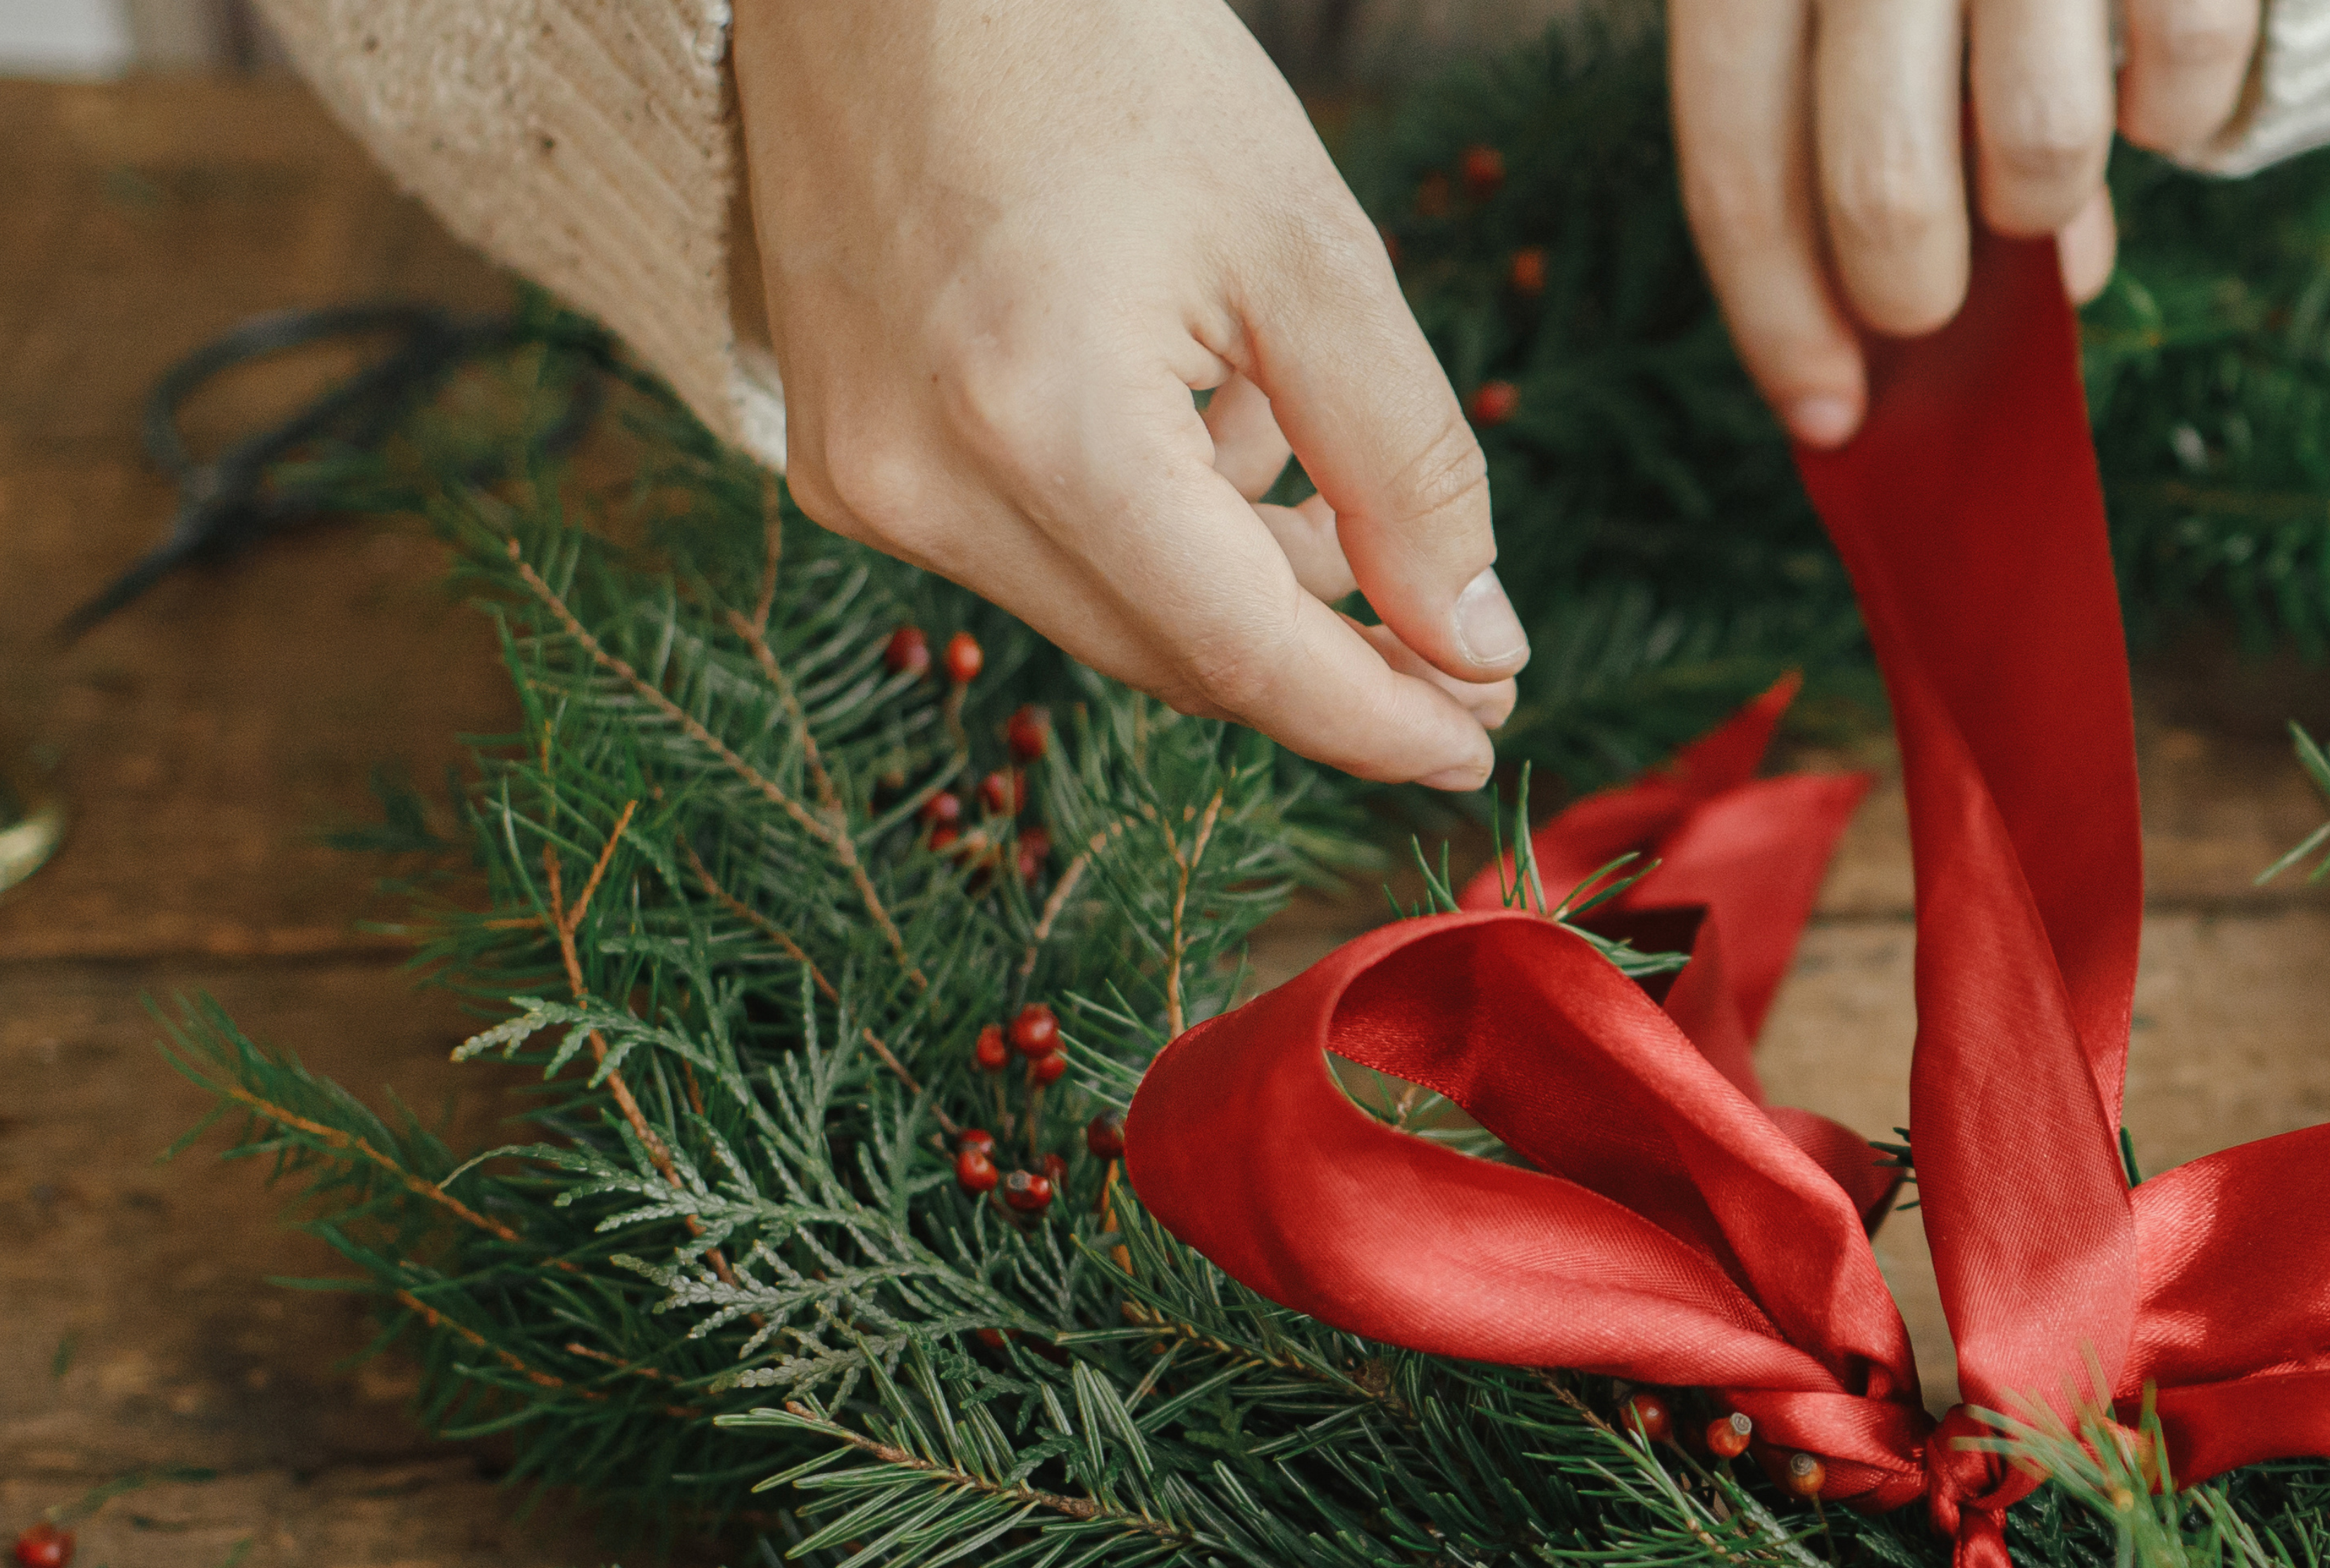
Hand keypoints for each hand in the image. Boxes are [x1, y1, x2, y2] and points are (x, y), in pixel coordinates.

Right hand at [740, 0, 1520, 788]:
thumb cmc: (1099, 50)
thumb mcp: (1304, 244)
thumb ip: (1403, 462)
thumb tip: (1475, 642)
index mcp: (1035, 427)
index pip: (1244, 656)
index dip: (1380, 718)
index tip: (1486, 737)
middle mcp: (922, 486)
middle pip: (1175, 655)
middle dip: (1326, 665)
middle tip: (1459, 650)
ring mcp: (863, 481)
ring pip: (1109, 614)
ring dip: (1241, 588)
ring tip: (1330, 490)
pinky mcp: (842, 458)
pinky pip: (1032, 552)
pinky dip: (1146, 526)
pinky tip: (1205, 422)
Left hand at [1671, 0, 2259, 442]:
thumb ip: (1866, 94)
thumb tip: (1926, 313)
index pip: (1734, 151)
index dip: (1775, 311)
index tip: (1824, 413)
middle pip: (1874, 185)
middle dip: (1909, 289)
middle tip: (1936, 301)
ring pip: (2039, 154)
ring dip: (2045, 201)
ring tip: (2044, 153)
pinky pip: (2186, 80)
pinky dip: (2181, 118)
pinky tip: (2158, 80)